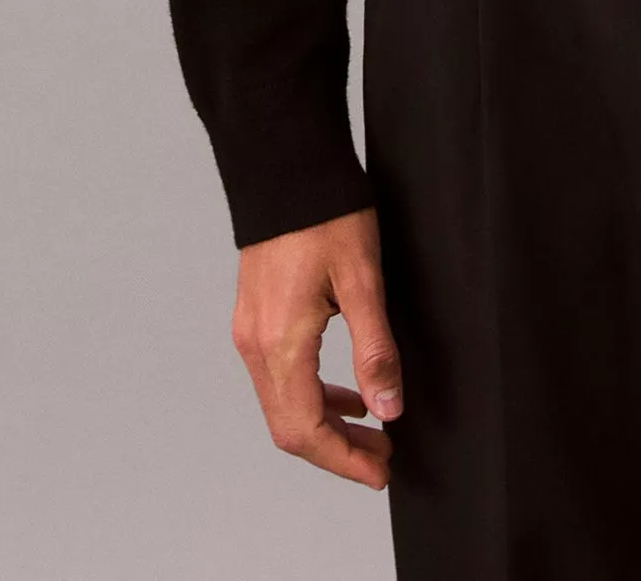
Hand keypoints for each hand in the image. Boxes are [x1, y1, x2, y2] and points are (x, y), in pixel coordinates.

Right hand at [232, 205, 402, 487]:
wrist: (286, 167)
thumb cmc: (326, 214)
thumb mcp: (363, 280)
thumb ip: (375, 349)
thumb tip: (389, 408)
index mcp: (281, 343)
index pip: (306, 430)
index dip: (344, 460)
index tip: (381, 471)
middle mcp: (257, 345)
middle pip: (289, 427)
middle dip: (337, 451)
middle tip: (383, 459)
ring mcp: (251, 331)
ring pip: (283, 405)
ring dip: (326, 426)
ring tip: (372, 433)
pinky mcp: (256, 317)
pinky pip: (280, 377)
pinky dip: (313, 396)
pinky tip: (347, 393)